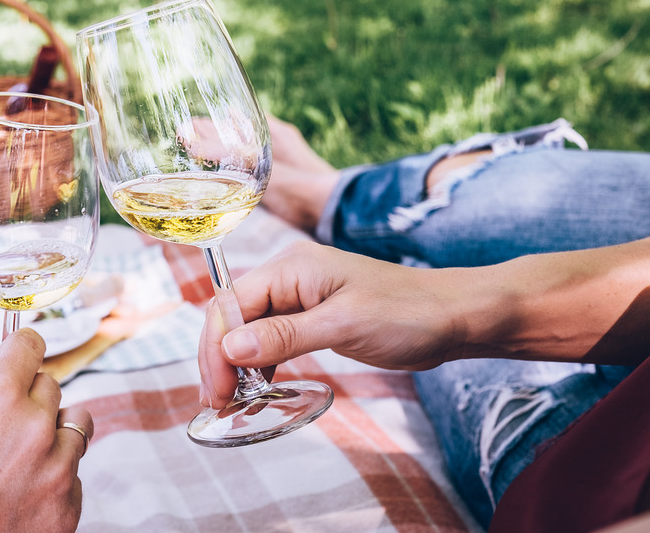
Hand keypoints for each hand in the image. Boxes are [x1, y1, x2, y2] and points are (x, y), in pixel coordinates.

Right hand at [0, 328, 93, 531]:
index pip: (28, 346)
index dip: (20, 349)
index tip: (21, 352)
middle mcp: (35, 427)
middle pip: (50, 387)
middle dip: (28, 398)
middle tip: (2, 422)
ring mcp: (56, 470)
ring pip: (75, 425)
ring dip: (52, 434)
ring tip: (19, 458)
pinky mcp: (67, 509)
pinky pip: (74, 476)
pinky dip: (54, 480)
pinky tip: (22, 496)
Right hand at [198, 241, 468, 407]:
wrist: (454, 315)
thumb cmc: (407, 312)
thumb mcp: (344, 325)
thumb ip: (285, 335)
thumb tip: (230, 347)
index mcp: (290, 267)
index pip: (230, 303)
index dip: (215, 346)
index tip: (218, 390)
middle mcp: (288, 277)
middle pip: (232, 316)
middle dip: (219, 358)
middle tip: (219, 403)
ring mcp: (298, 297)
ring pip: (248, 330)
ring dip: (235, 364)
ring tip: (232, 402)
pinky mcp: (311, 318)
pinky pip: (270, 338)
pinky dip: (259, 363)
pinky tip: (257, 387)